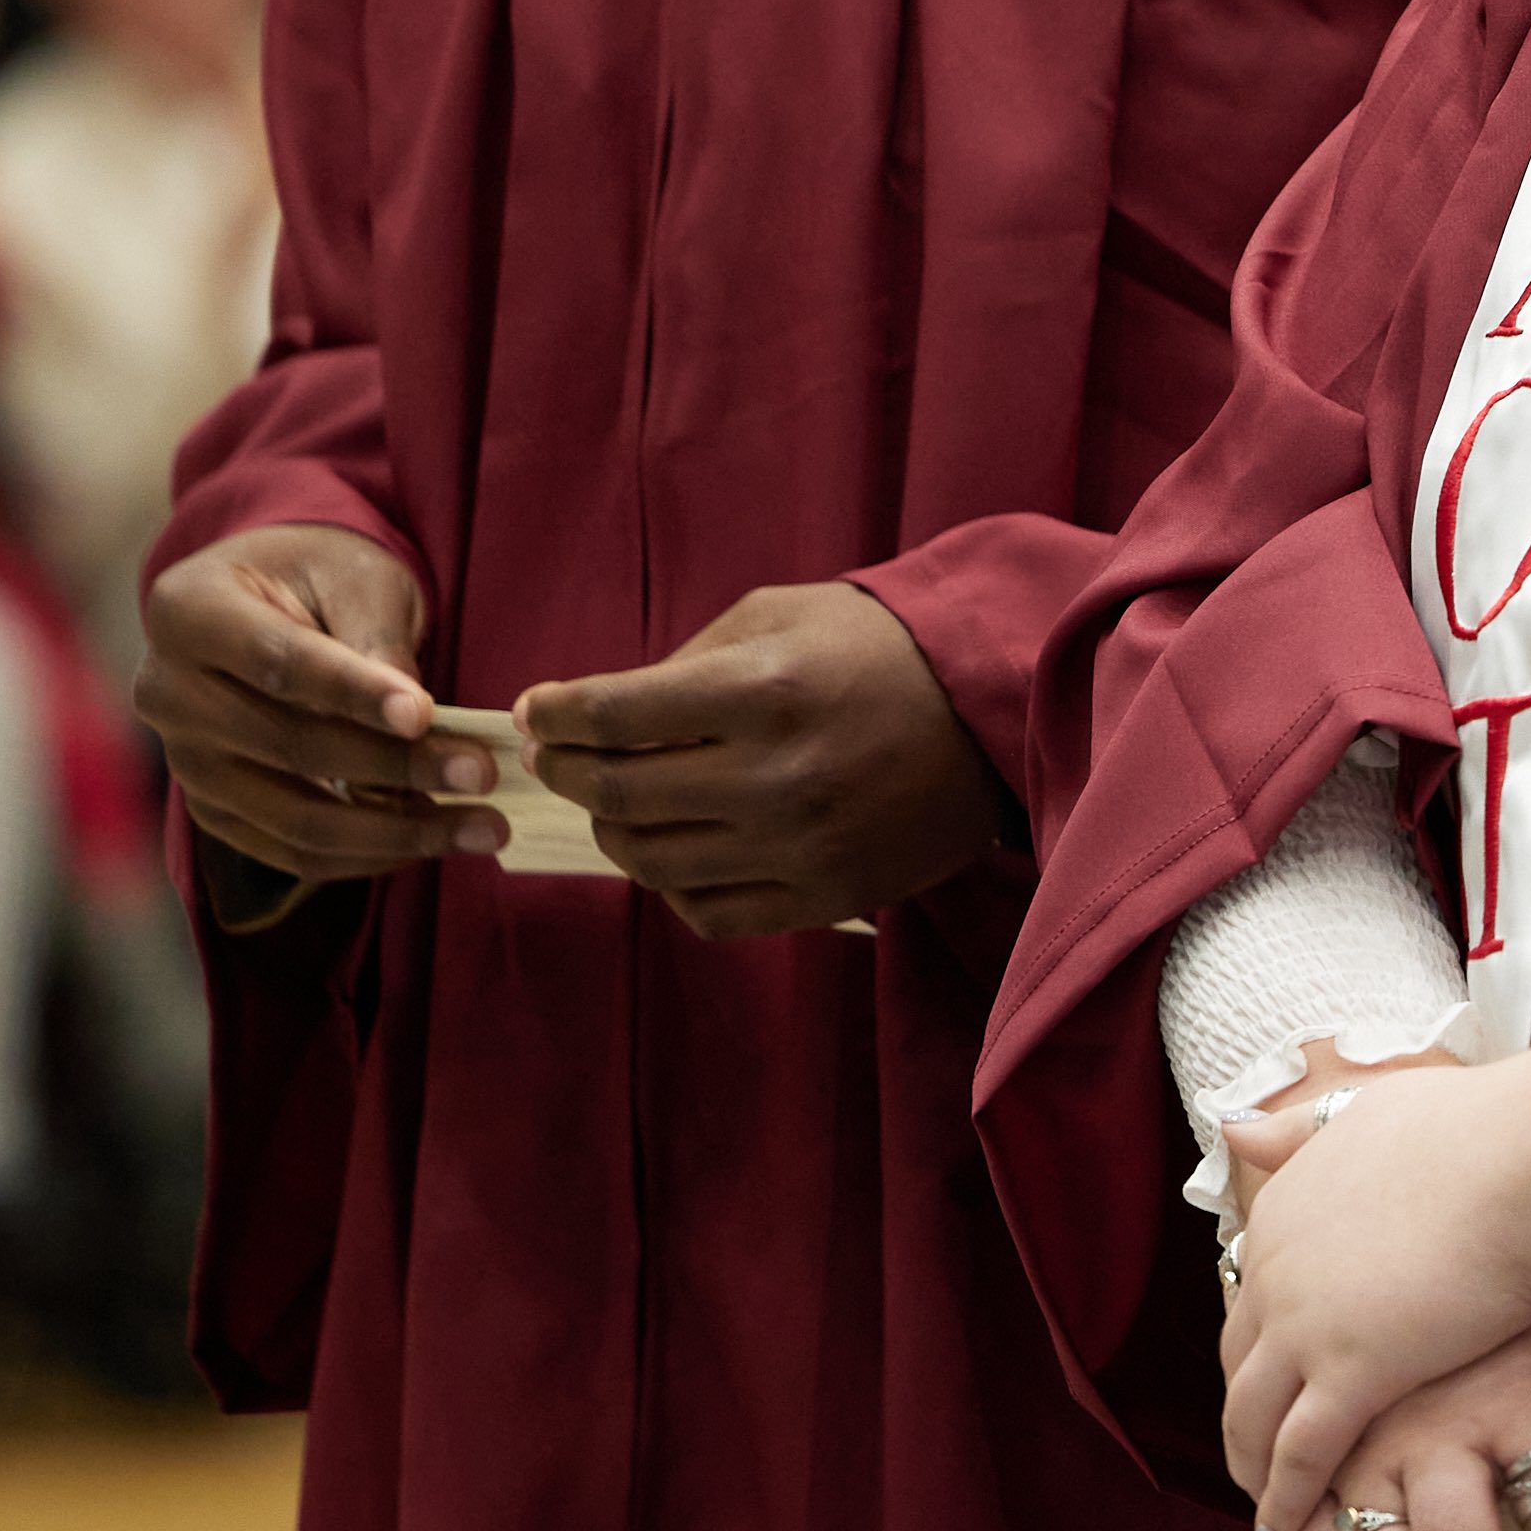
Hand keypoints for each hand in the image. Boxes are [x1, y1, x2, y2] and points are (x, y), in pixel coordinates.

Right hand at [143, 523, 467, 881]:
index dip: (354, 694)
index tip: (425, 715)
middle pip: (289, 748)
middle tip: (481, 774)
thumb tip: (418, 725)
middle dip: (396, 767)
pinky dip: (367, 853)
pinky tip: (431, 837)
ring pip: (294, 818)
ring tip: (480, 826)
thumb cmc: (318, 574)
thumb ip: (377, 643)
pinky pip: (291, 851)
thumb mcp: (355, 579)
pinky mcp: (214, 810)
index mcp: (189, 614)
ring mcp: (185, 762)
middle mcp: (168, 694)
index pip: (280, 665)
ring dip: (394, 830)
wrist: (271, 598)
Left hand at [516, 583, 1004, 937]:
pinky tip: (678, 853)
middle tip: (558, 755)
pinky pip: (711, 914)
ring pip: (653, 864)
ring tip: (616, 804)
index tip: (538, 710)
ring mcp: (801, 846)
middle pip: (620, 795)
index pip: (615, 714)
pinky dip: (674, 888)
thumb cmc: (879, 648)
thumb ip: (686, 663)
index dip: (556, 714)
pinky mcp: (827, 895)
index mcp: (764, 691)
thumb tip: (600, 714)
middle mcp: (776, 776)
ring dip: (613, 831)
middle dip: (567, 770)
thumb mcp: (780, 616)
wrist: (993, 708)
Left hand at [1213, 1055, 1530, 1530]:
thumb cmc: (1478, 1127)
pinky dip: (1285, 1498)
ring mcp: (1304, 1325)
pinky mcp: (1349, 1375)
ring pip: (1253, 1418)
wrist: (1521, 1158)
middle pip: (1239, 1361)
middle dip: (1243, 1413)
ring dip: (1253, 1469)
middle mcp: (1275, 1268)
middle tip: (1254, 1456)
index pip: (1251, 1293)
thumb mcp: (1371, 1108)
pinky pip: (1299, 1455)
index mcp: (1286, 1208)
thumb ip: (1305, 1128)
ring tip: (1265, 1512)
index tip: (1268, 1377)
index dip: (1257, 1342)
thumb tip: (1237, 1126)